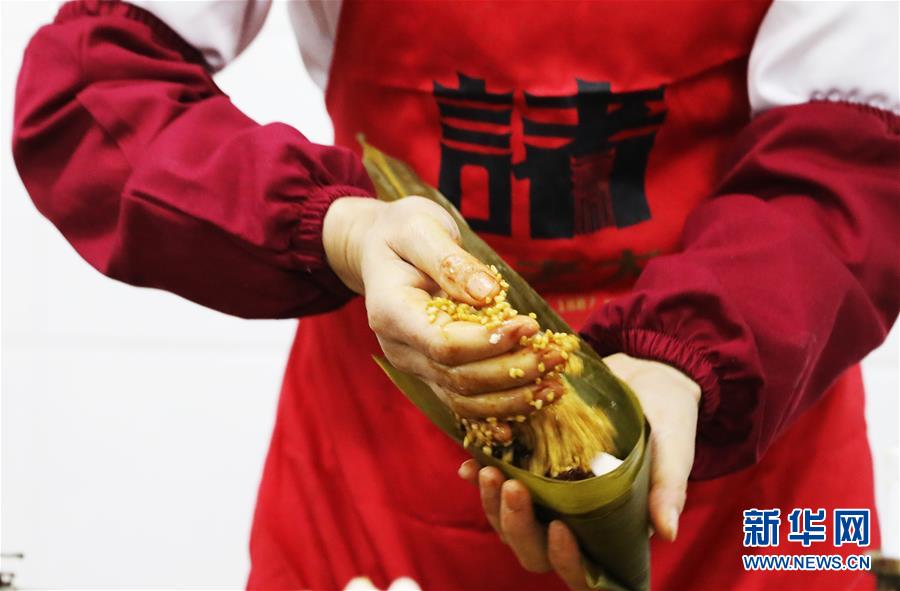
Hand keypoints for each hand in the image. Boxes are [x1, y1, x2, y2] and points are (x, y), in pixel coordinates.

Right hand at [322, 196, 562, 420]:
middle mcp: (399, 348)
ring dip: (512, 398)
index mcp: (391, 312)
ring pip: (463, 400)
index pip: (443, 343)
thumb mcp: (422, 229)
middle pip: (458, 378)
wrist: (381, 248)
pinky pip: (464, 402)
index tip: (530, 327)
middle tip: (556, 356)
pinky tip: (530, 409)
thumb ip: (451, 262)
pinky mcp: (431, 372)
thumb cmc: (402, 231)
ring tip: (555, 384)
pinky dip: (499, 410)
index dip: (489, 342)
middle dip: (512, 372)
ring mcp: (414, 365)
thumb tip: (488, 294)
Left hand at [458, 353, 700, 588]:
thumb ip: (668, 489)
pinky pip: (498, 483)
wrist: (648, 375)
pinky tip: (469, 463)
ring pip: (511, 522)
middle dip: (518, 526)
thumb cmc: (670, 418)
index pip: (585, 572)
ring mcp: (549, 497)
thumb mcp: (675, 449)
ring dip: (494, 505)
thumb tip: (668, 533)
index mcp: (613, 530)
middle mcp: (576, 521)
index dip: (568, 562)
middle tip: (512, 487)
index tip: (561, 529)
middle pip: (535, 550)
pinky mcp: (530, 467)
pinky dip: (480, 478)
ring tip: (487, 472)